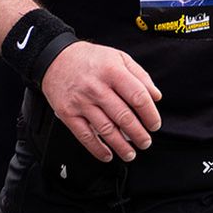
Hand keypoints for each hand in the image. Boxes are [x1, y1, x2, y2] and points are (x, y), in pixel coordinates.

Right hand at [38, 41, 163, 161]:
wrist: (56, 59)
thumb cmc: (91, 59)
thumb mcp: (119, 58)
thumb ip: (140, 76)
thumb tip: (156, 96)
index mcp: (113, 71)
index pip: (138, 97)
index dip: (150, 114)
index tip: (154, 124)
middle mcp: (97, 87)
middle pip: (123, 116)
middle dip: (138, 134)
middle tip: (145, 142)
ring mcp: (81, 102)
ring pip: (105, 130)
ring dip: (121, 146)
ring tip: (131, 153)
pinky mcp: (68, 113)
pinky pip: (84, 135)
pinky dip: (97, 149)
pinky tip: (107, 155)